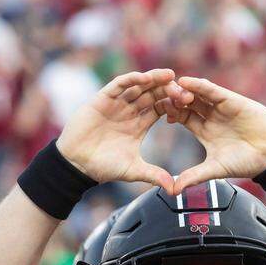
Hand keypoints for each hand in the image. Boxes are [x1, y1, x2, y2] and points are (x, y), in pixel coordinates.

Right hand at [56, 69, 176, 192]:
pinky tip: (144, 77)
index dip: (175, 103)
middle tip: (183, 89)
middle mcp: (130, 110)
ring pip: (138, 85)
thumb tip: (174, 189)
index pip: (161, 107)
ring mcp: (116, 103)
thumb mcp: (133, 170)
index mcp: (140, 124)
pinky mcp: (102, 99)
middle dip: (168, 89)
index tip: (189, 104)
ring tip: (169, 75)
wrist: (76, 164)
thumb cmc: (102, 167)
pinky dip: (131, 79)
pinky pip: (119, 84)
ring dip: (154, 79)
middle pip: (153, 93)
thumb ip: (153, 175)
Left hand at [158, 76, 265, 194]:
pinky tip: (186, 82)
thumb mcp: (214, 169)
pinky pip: (213, 91)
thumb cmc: (245, 162)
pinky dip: (200, 86)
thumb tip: (172, 190)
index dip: (170, 113)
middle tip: (158, 95)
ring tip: (169, 87)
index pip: (182, 117)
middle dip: (173, 98)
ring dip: (183, 90)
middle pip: (187, 103)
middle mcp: (211, 116)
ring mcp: (222, 107)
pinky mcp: (233, 101)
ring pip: (198, 94)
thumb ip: (194, 176)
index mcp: (204, 130)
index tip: (155, 112)